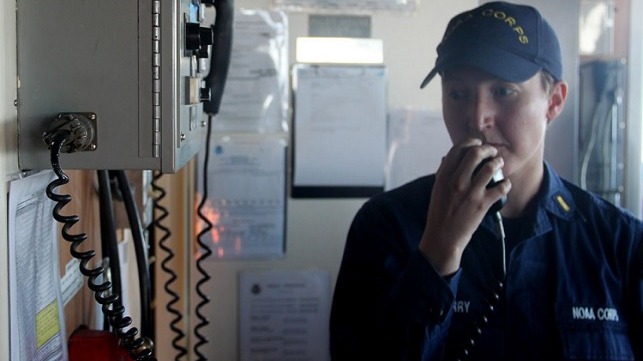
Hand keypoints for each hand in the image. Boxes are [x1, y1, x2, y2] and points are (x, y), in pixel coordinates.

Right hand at [418, 138, 510, 274]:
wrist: (443, 237)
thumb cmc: (439, 213)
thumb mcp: (436, 190)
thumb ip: (442, 173)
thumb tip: (446, 157)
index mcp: (443, 176)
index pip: (457, 149)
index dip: (470, 142)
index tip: (477, 143)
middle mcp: (456, 181)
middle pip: (475, 153)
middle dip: (487, 149)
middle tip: (492, 152)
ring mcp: (470, 192)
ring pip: (490, 167)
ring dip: (498, 162)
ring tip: (500, 163)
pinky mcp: (482, 204)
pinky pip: (501, 187)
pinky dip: (506, 183)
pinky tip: (506, 183)